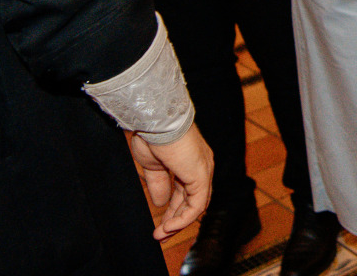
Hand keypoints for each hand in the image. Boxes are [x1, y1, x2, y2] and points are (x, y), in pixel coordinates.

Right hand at [129, 125, 212, 240]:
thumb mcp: (153, 166)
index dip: (173, 210)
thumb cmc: (152, 136)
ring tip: (160, 235)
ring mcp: (203, 170)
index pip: (186, 192)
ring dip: (178, 223)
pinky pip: (196, 205)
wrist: (155, 122)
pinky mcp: (201, 176)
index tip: (160, 224)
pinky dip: (183, 219)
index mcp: (189, 162)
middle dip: (176, 219)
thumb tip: (161, 204)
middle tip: (160, 235)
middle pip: (192, 200)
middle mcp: (200, 166)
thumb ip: (159, 185)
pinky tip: (169, 227)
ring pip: (196, 205)